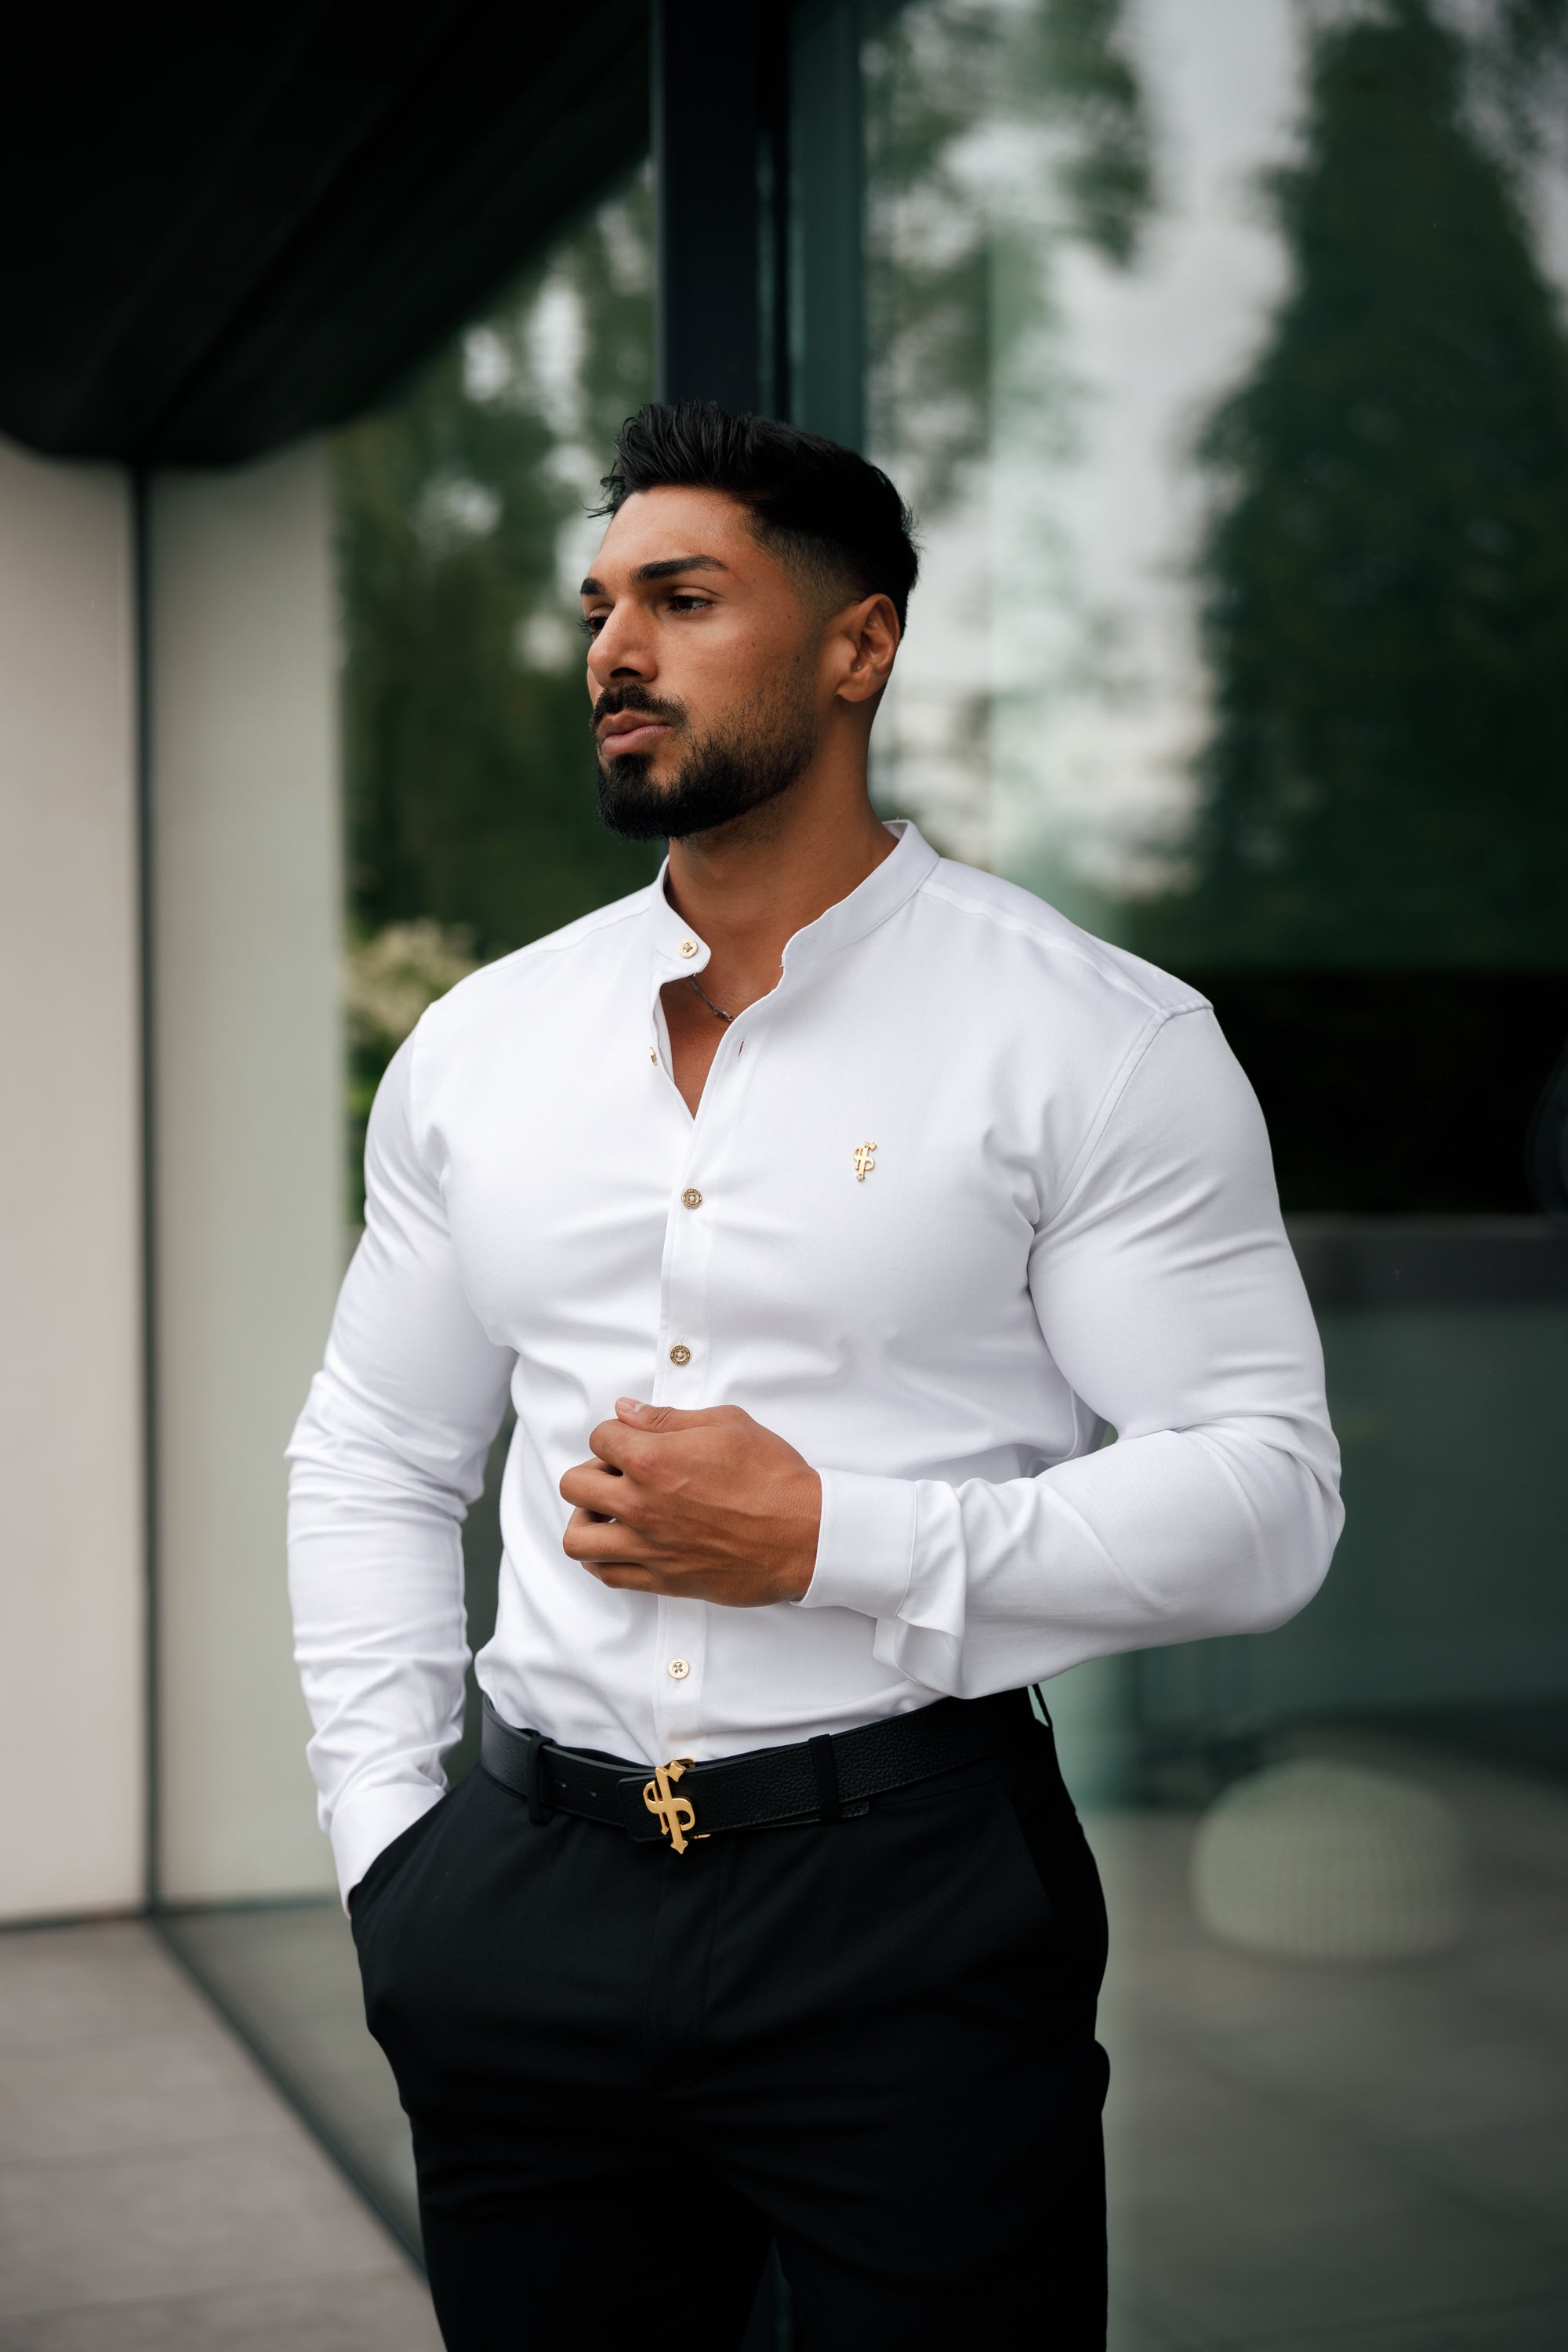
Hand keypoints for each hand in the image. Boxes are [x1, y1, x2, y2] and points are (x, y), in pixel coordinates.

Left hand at [559, 1399, 820, 1605]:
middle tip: (619, 1474)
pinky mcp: (661, 1579)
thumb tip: (626, 1410)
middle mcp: (640, 1504)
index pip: (599, 1437)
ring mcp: (648, 1546)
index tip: (634, 1440)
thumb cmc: (773, 1476)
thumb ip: (668, 1418)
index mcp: (652, 1459)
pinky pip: (606, 1575)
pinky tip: (620, 1545)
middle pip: (575, 1485)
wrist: (804, 1534)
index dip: (617, 1434)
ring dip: (586, 1520)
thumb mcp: (727, 1424)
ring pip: (577, 1539)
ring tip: (609, 1513)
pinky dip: (602, 1559)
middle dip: (593, 1472)